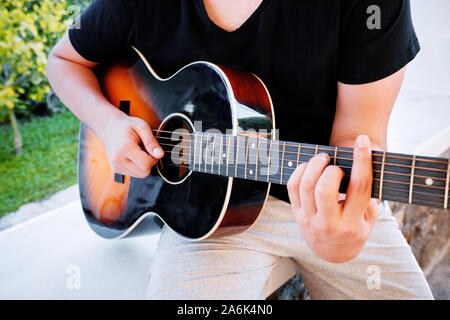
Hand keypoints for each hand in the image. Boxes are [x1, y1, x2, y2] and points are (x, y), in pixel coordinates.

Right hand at [99, 112, 163, 177]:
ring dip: (143, 165)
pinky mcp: (115, 169)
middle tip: (146, 150)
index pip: (146, 164)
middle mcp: (118, 159)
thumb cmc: (126, 125)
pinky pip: (133, 174)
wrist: (110, 127)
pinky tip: (133, 156)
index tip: (152, 149)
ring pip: (139, 175)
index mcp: (125, 147)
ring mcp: (115, 165)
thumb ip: (151, 142)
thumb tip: (160, 154)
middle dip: (149, 162)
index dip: (154, 158)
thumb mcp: (142, 127)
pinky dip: (137, 167)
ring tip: (139, 152)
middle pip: (144, 172)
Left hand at [287, 135, 378, 262]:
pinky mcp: (296, 213)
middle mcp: (329, 223)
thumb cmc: (355, 228)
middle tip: (334, 165)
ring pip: (306, 187)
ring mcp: (309, 219)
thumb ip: (371, 193)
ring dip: (314, 166)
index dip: (361, 161)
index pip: (359, 188)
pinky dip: (300, 171)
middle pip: (325, 190)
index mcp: (352, 223)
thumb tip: (370, 157)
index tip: (362, 140)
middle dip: (331, 170)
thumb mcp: (370, 216)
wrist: (333, 252)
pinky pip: (292, 187)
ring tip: (322, 159)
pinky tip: (309, 166)